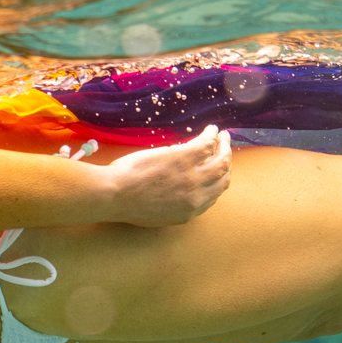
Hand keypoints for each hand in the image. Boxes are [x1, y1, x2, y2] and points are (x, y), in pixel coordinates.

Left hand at [99, 125, 232, 226]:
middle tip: (225, 151)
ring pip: (222, 162)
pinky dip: (212, 135)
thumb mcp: (155, 212)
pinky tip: (211, 129)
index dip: (216, 182)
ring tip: (224, 137)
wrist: (115, 195)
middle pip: (222, 179)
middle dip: (226, 164)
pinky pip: (207, 144)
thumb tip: (176, 186)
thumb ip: (171, 202)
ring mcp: (192, 178)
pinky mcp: (185, 159)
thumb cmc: (125, 203)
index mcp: (187, 212)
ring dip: (225, 148)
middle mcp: (196, 198)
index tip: (215, 172)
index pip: (212, 196)